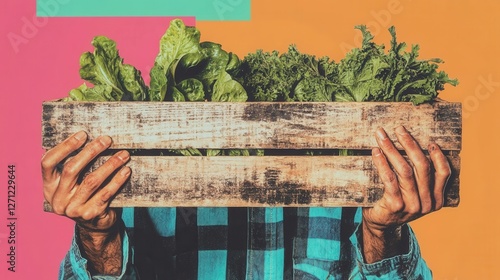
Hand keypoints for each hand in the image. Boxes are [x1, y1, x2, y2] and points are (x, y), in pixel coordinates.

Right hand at [42, 131, 130, 231]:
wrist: (94, 224)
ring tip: (123, 154)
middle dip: (91, 151)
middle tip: (107, 139)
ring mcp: (73, 209)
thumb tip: (91, 137)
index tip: (83, 134)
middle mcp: (57, 199)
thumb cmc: (85, 194)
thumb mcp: (74, 182)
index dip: (64, 147)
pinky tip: (126, 170)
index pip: (48, 162)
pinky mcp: (90, 214)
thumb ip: (76, 165)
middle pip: (71, 170)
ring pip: (91, 181)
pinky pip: (106, 193)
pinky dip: (117, 180)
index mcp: (49, 186)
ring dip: (110, 165)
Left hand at [361, 126, 450, 261]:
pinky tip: (376, 152)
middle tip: (399, 129)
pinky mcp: (395, 206)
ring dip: (392, 149)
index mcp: (436, 199)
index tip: (429, 141)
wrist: (379, 224)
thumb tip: (412, 144)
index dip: (438, 156)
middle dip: (410, 144)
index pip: (444, 173)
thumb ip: (418, 177)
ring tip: (382, 136)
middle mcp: (427, 203)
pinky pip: (390, 179)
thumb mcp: (412, 192)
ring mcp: (412, 206)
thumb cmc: (395, 201)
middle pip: (422, 167)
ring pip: (405, 171)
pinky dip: (382, 163)